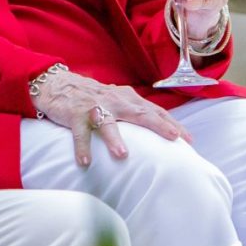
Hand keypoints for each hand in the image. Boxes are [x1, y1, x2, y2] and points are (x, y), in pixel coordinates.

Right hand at [33, 70, 191, 167]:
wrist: (58, 84)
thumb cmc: (93, 97)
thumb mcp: (118, 100)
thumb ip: (136, 112)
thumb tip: (160, 130)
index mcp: (127, 98)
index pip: (154, 111)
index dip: (172, 124)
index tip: (188, 139)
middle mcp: (114, 100)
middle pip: (139, 113)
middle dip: (157, 125)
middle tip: (173, 138)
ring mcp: (94, 107)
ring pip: (107, 123)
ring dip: (114, 139)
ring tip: (122, 155)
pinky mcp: (74, 114)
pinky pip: (79, 133)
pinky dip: (82, 147)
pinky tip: (85, 161)